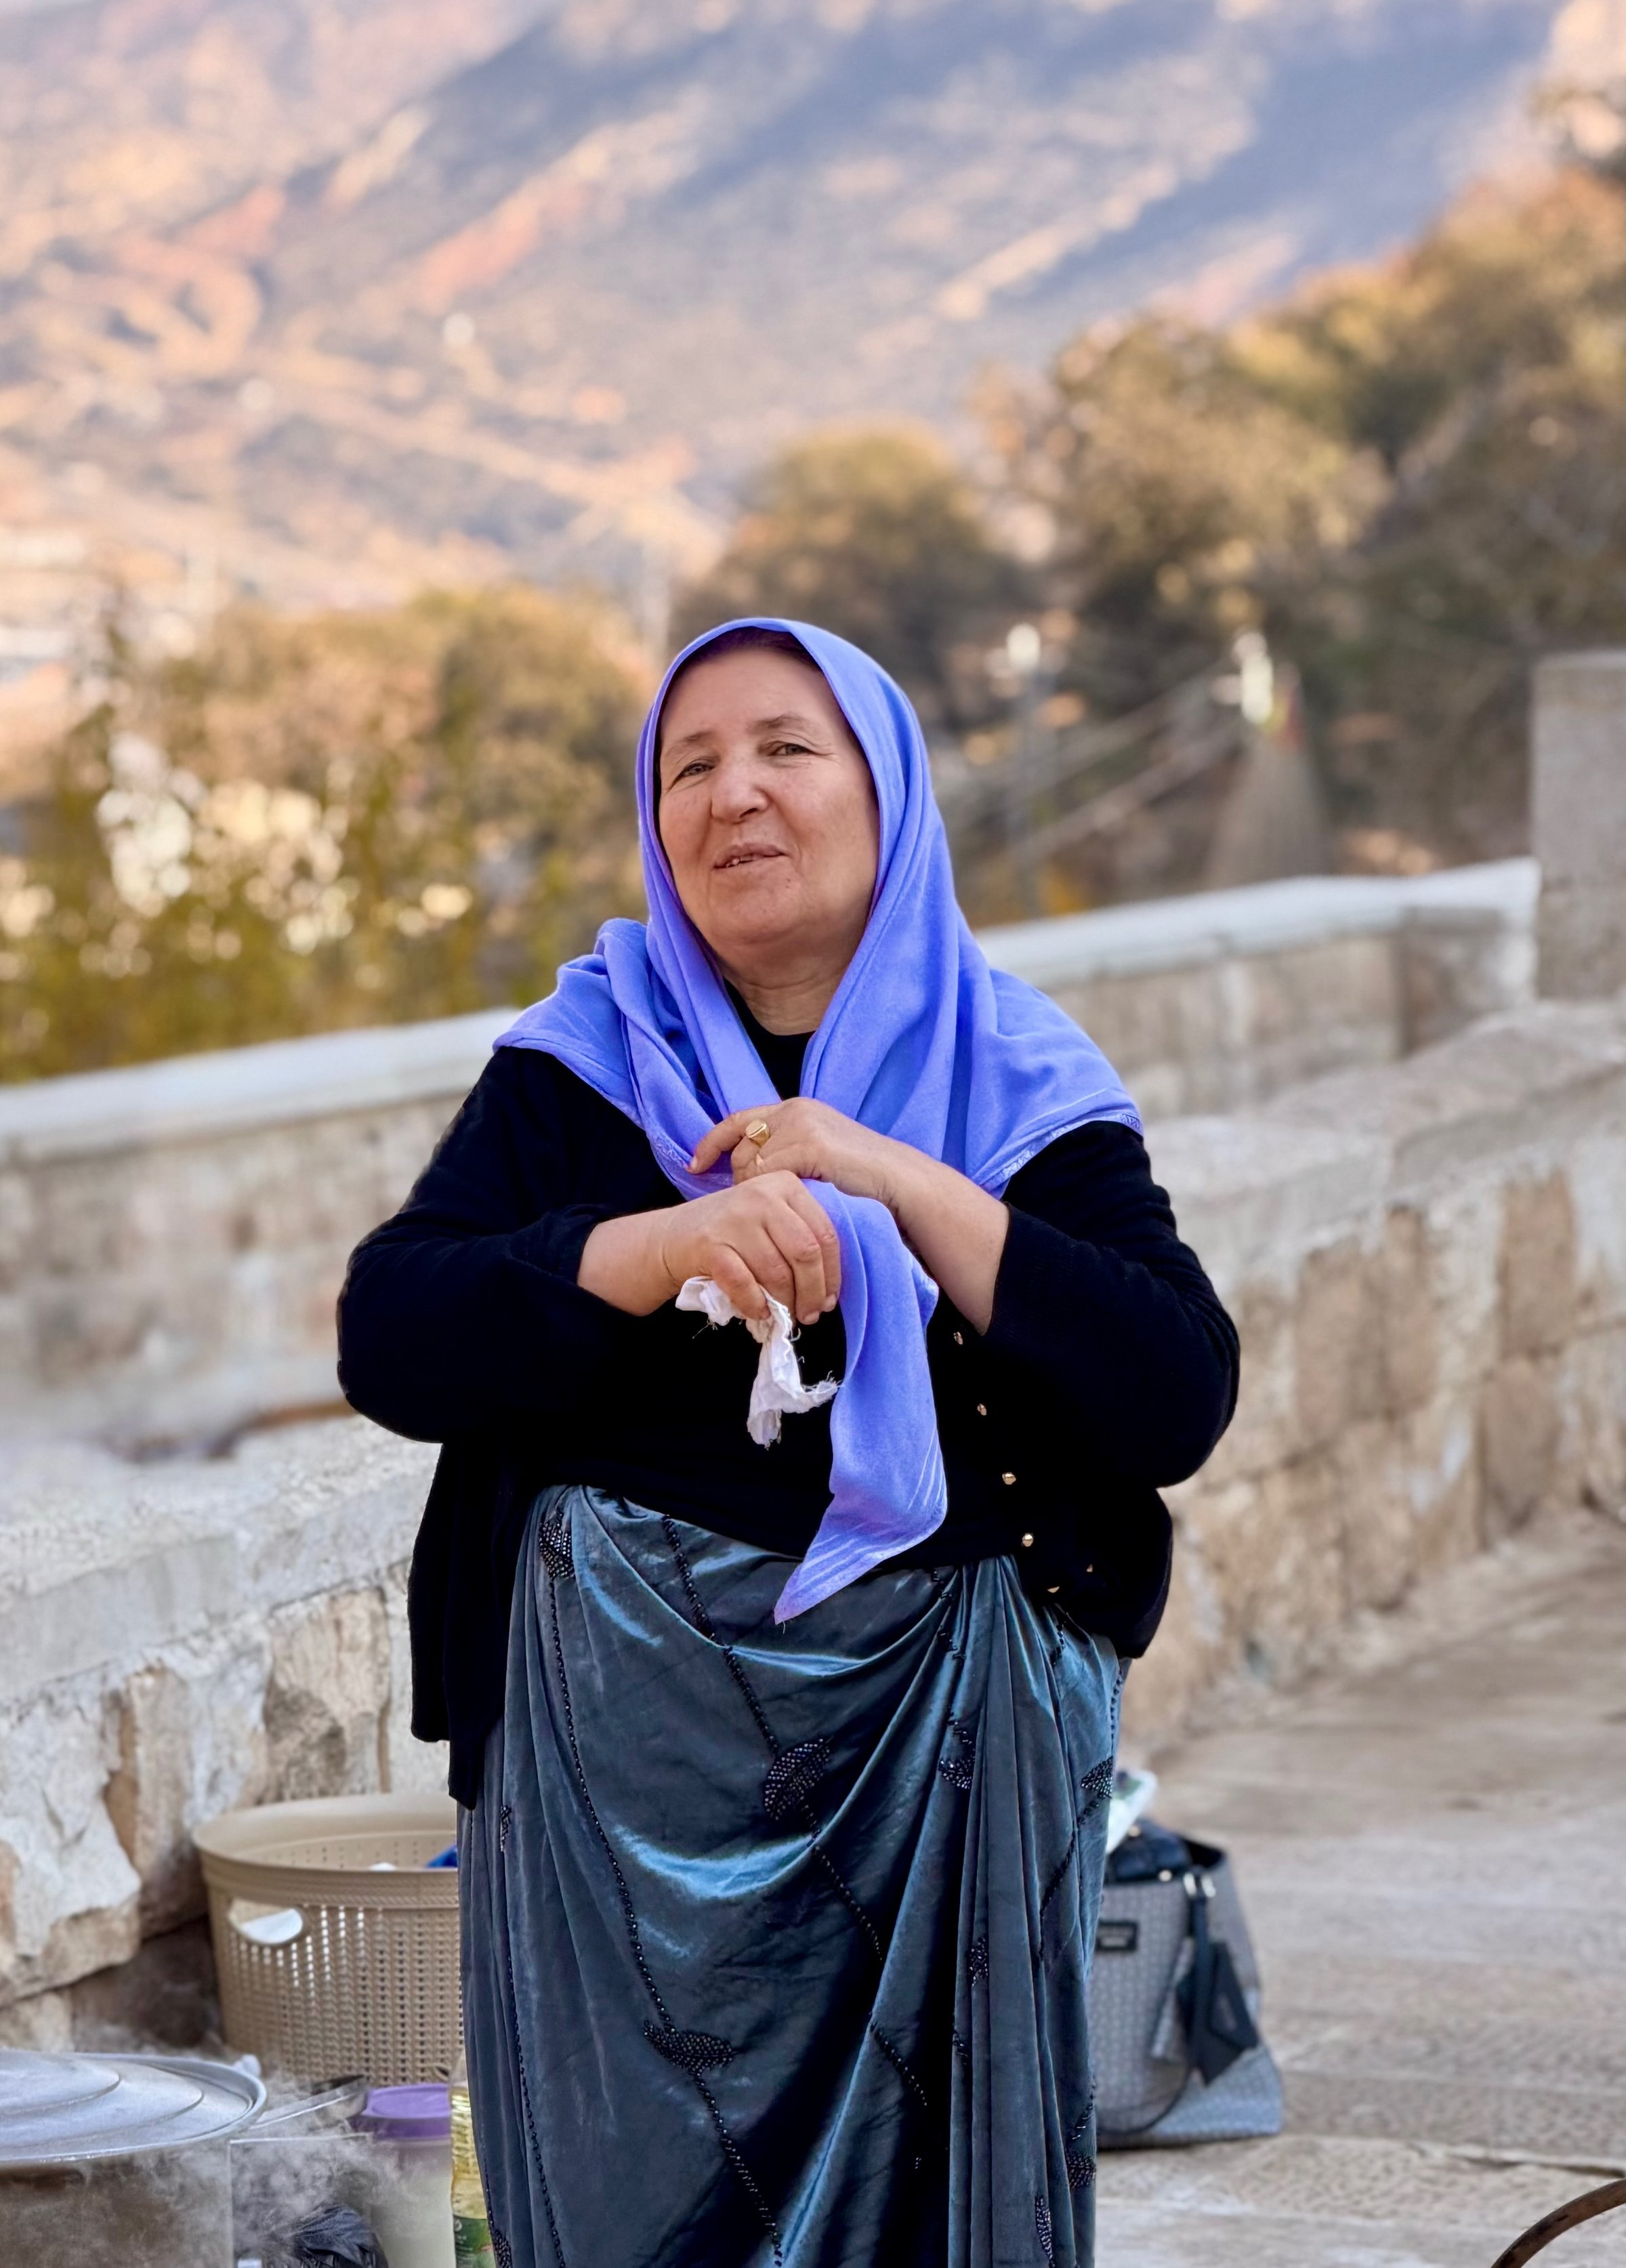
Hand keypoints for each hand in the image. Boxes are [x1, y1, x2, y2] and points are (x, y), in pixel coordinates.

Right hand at [656, 1172, 840, 1326]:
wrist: (672, 1237)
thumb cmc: (731, 1234)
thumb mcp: (770, 1220)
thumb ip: (800, 1237)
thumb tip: (830, 1290)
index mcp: (785, 1185)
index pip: (824, 1233)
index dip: (832, 1274)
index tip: (829, 1300)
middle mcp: (761, 1195)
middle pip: (805, 1252)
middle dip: (812, 1292)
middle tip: (809, 1315)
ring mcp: (735, 1218)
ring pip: (777, 1272)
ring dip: (784, 1304)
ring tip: (783, 1316)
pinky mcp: (710, 1244)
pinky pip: (745, 1284)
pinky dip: (755, 1305)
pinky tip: (758, 1312)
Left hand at [690, 1098, 911, 1212]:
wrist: (899, 1182)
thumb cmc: (860, 1178)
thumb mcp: (816, 1155)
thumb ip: (785, 1151)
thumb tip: (745, 1171)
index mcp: (794, 1109)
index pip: (738, 1121)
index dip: (712, 1143)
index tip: (695, 1166)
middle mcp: (795, 1110)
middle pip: (741, 1148)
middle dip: (741, 1180)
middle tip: (758, 1207)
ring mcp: (803, 1125)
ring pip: (752, 1164)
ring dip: (758, 1192)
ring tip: (779, 1210)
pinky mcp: (812, 1145)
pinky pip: (769, 1176)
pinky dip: (774, 1196)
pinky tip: (790, 1208)